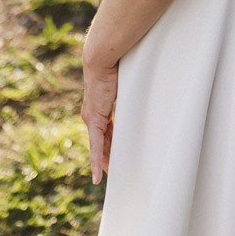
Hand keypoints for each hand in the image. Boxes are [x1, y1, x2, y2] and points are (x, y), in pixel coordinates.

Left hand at [81, 44, 118, 184]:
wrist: (103, 58)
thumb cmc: (116, 66)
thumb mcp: (125, 85)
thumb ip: (130, 93)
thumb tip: (142, 87)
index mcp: (99, 107)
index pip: (106, 130)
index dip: (111, 143)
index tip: (116, 152)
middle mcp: (92, 115)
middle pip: (102, 142)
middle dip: (107, 156)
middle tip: (115, 171)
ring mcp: (91, 119)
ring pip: (98, 147)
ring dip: (104, 162)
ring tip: (109, 177)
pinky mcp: (93, 120)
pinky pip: (96, 146)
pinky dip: (97, 162)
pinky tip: (97, 176)